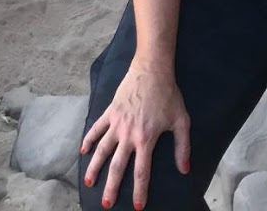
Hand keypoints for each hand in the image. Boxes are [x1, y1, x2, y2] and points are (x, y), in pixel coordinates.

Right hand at [81, 61, 190, 209]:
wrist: (152, 68)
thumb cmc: (168, 94)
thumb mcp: (181, 121)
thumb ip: (182, 147)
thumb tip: (184, 170)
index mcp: (146, 139)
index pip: (142, 171)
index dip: (139, 190)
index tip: (137, 206)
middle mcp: (129, 134)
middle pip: (117, 166)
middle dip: (111, 187)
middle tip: (106, 204)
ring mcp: (117, 122)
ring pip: (102, 150)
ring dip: (94, 167)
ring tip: (88, 182)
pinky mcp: (111, 111)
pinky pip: (97, 128)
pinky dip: (89, 139)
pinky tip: (83, 151)